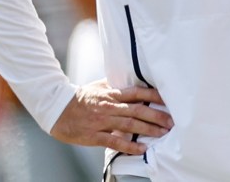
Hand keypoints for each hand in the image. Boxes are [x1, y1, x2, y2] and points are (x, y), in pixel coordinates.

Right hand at [49, 79, 173, 153]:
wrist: (57, 109)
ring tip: (162, 134)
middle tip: (171, 121)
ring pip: (129, 125)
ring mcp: (102, 121)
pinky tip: (141, 149)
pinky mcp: (94, 135)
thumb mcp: (99, 86)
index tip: (168, 100)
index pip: (137, 93)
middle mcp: (109, 106)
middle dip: (156, 116)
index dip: (154, 96)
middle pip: (137, 110)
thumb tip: (132, 80)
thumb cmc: (81, 98)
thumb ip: (116, 85)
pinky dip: (128, 145)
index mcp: (112, 94)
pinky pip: (114, 141)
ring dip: (147, 130)